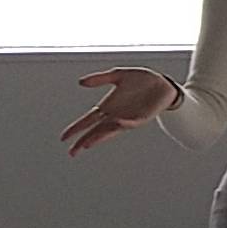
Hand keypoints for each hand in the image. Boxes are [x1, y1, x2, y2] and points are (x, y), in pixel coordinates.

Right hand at [61, 67, 178, 155]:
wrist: (163, 83)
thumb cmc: (141, 80)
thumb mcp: (118, 75)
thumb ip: (99, 79)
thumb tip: (80, 82)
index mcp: (108, 107)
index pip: (88, 120)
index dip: (76, 128)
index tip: (63, 137)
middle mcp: (116, 116)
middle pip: (96, 131)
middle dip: (84, 141)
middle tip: (72, 152)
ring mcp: (128, 118)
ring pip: (111, 131)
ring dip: (100, 137)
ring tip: (87, 144)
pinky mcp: (142, 118)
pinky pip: (131, 123)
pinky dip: (123, 124)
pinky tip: (116, 123)